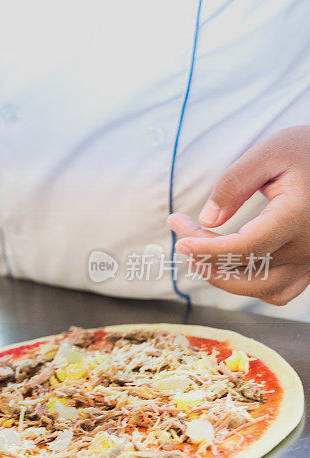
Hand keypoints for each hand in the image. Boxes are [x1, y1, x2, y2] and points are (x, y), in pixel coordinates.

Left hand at [168, 126, 309, 305]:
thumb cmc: (305, 149)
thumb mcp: (268, 153)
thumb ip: (234, 184)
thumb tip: (208, 219)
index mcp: (297, 215)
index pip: (245, 247)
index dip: (207, 250)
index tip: (179, 242)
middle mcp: (309, 245)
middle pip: (249, 272)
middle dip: (207, 261)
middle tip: (182, 237)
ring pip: (264, 289)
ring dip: (226, 278)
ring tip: (197, 254)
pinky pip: (281, 290)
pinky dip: (252, 285)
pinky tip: (229, 262)